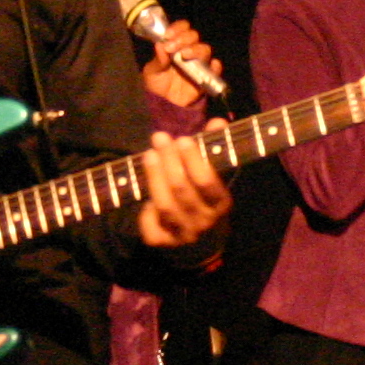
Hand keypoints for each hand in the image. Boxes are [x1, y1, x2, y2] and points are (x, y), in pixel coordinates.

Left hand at [134, 132, 230, 249]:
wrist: (202, 240)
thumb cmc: (205, 197)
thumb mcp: (214, 174)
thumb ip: (214, 148)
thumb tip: (217, 122)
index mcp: (221, 203)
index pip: (208, 183)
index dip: (194, 160)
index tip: (183, 139)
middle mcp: (204, 221)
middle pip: (182, 190)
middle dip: (169, 161)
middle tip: (160, 137)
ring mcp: (183, 234)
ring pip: (165, 205)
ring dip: (155, 177)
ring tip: (149, 154)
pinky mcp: (163, 242)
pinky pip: (151, 227)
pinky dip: (146, 212)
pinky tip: (144, 193)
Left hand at [138, 17, 221, 106]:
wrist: (164, 105)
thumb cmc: (157, 84)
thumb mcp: (152, 72)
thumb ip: (158, 60)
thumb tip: (160, 44)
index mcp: (175, 45)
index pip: (182, 29)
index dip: (178, 28)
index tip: (168, 35)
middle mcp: (188, 51)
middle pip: (194, 36)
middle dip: (184, 39)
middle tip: (173, 48)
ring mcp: (198, 63)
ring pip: (205, 49)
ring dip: (196, 49)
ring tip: (185, 56)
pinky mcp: (206, 77)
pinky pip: (215, 69)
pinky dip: (215, 66)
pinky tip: (210, 66)